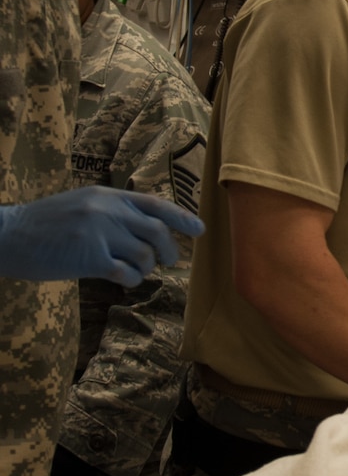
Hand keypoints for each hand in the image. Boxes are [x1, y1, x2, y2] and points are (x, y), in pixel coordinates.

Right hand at [0, 188, 203, 285]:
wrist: (8, 236)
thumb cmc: (43, 225)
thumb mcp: (81, 205)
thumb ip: (111, 212)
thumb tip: (144, 231)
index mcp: (107, 196)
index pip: (155, 204)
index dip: (182, 217)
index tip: (200, 230)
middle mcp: (107, 211)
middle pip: (157, 231)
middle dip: (169, 249)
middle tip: (169, 261)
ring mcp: (99, 233)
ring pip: (144, 254)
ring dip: (146, 268)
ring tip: (134, 271)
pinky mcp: (90, 258)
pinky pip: (126, 272)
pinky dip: (130, 279)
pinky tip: (122, 279)